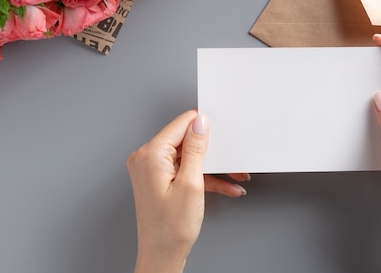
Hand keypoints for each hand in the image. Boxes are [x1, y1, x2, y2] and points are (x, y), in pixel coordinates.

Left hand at [127, 110, 246, 272]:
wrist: (162, 256)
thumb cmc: (171, 229)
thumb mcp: (191, 183)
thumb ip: (196, 149)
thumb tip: (200, 123)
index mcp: (150, 154)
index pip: (181, 124)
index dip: (204, 127)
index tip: (221, 133)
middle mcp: (146, 158)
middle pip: (186, 141)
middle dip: (213, 152)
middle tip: (232, 161)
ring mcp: (151, 169)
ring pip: (188, 157)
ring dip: (212, 167)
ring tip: (234, 176)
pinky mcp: (158, 179)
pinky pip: (184, 170)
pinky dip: (203, 177)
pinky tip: (225, 187)